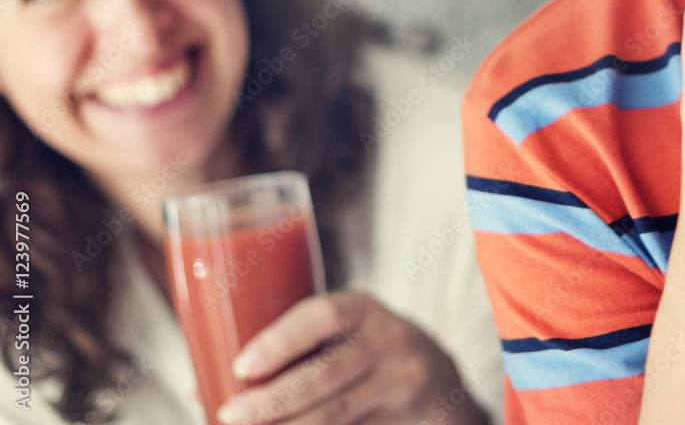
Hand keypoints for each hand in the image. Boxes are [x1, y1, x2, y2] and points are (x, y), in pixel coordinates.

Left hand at [215, 291, 488, 424]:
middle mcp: (389, 339)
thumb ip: (294, 351)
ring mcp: (402, 382)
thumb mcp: (345, 334)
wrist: (444, 388)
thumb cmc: (370, 354)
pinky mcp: (405, 418)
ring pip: (335, 415)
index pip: (323, 316)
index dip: (281, 340)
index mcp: (365, 307)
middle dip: (272, 400)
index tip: (242, 364)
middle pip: (325, 374)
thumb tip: (204, 382)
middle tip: (230, 414)